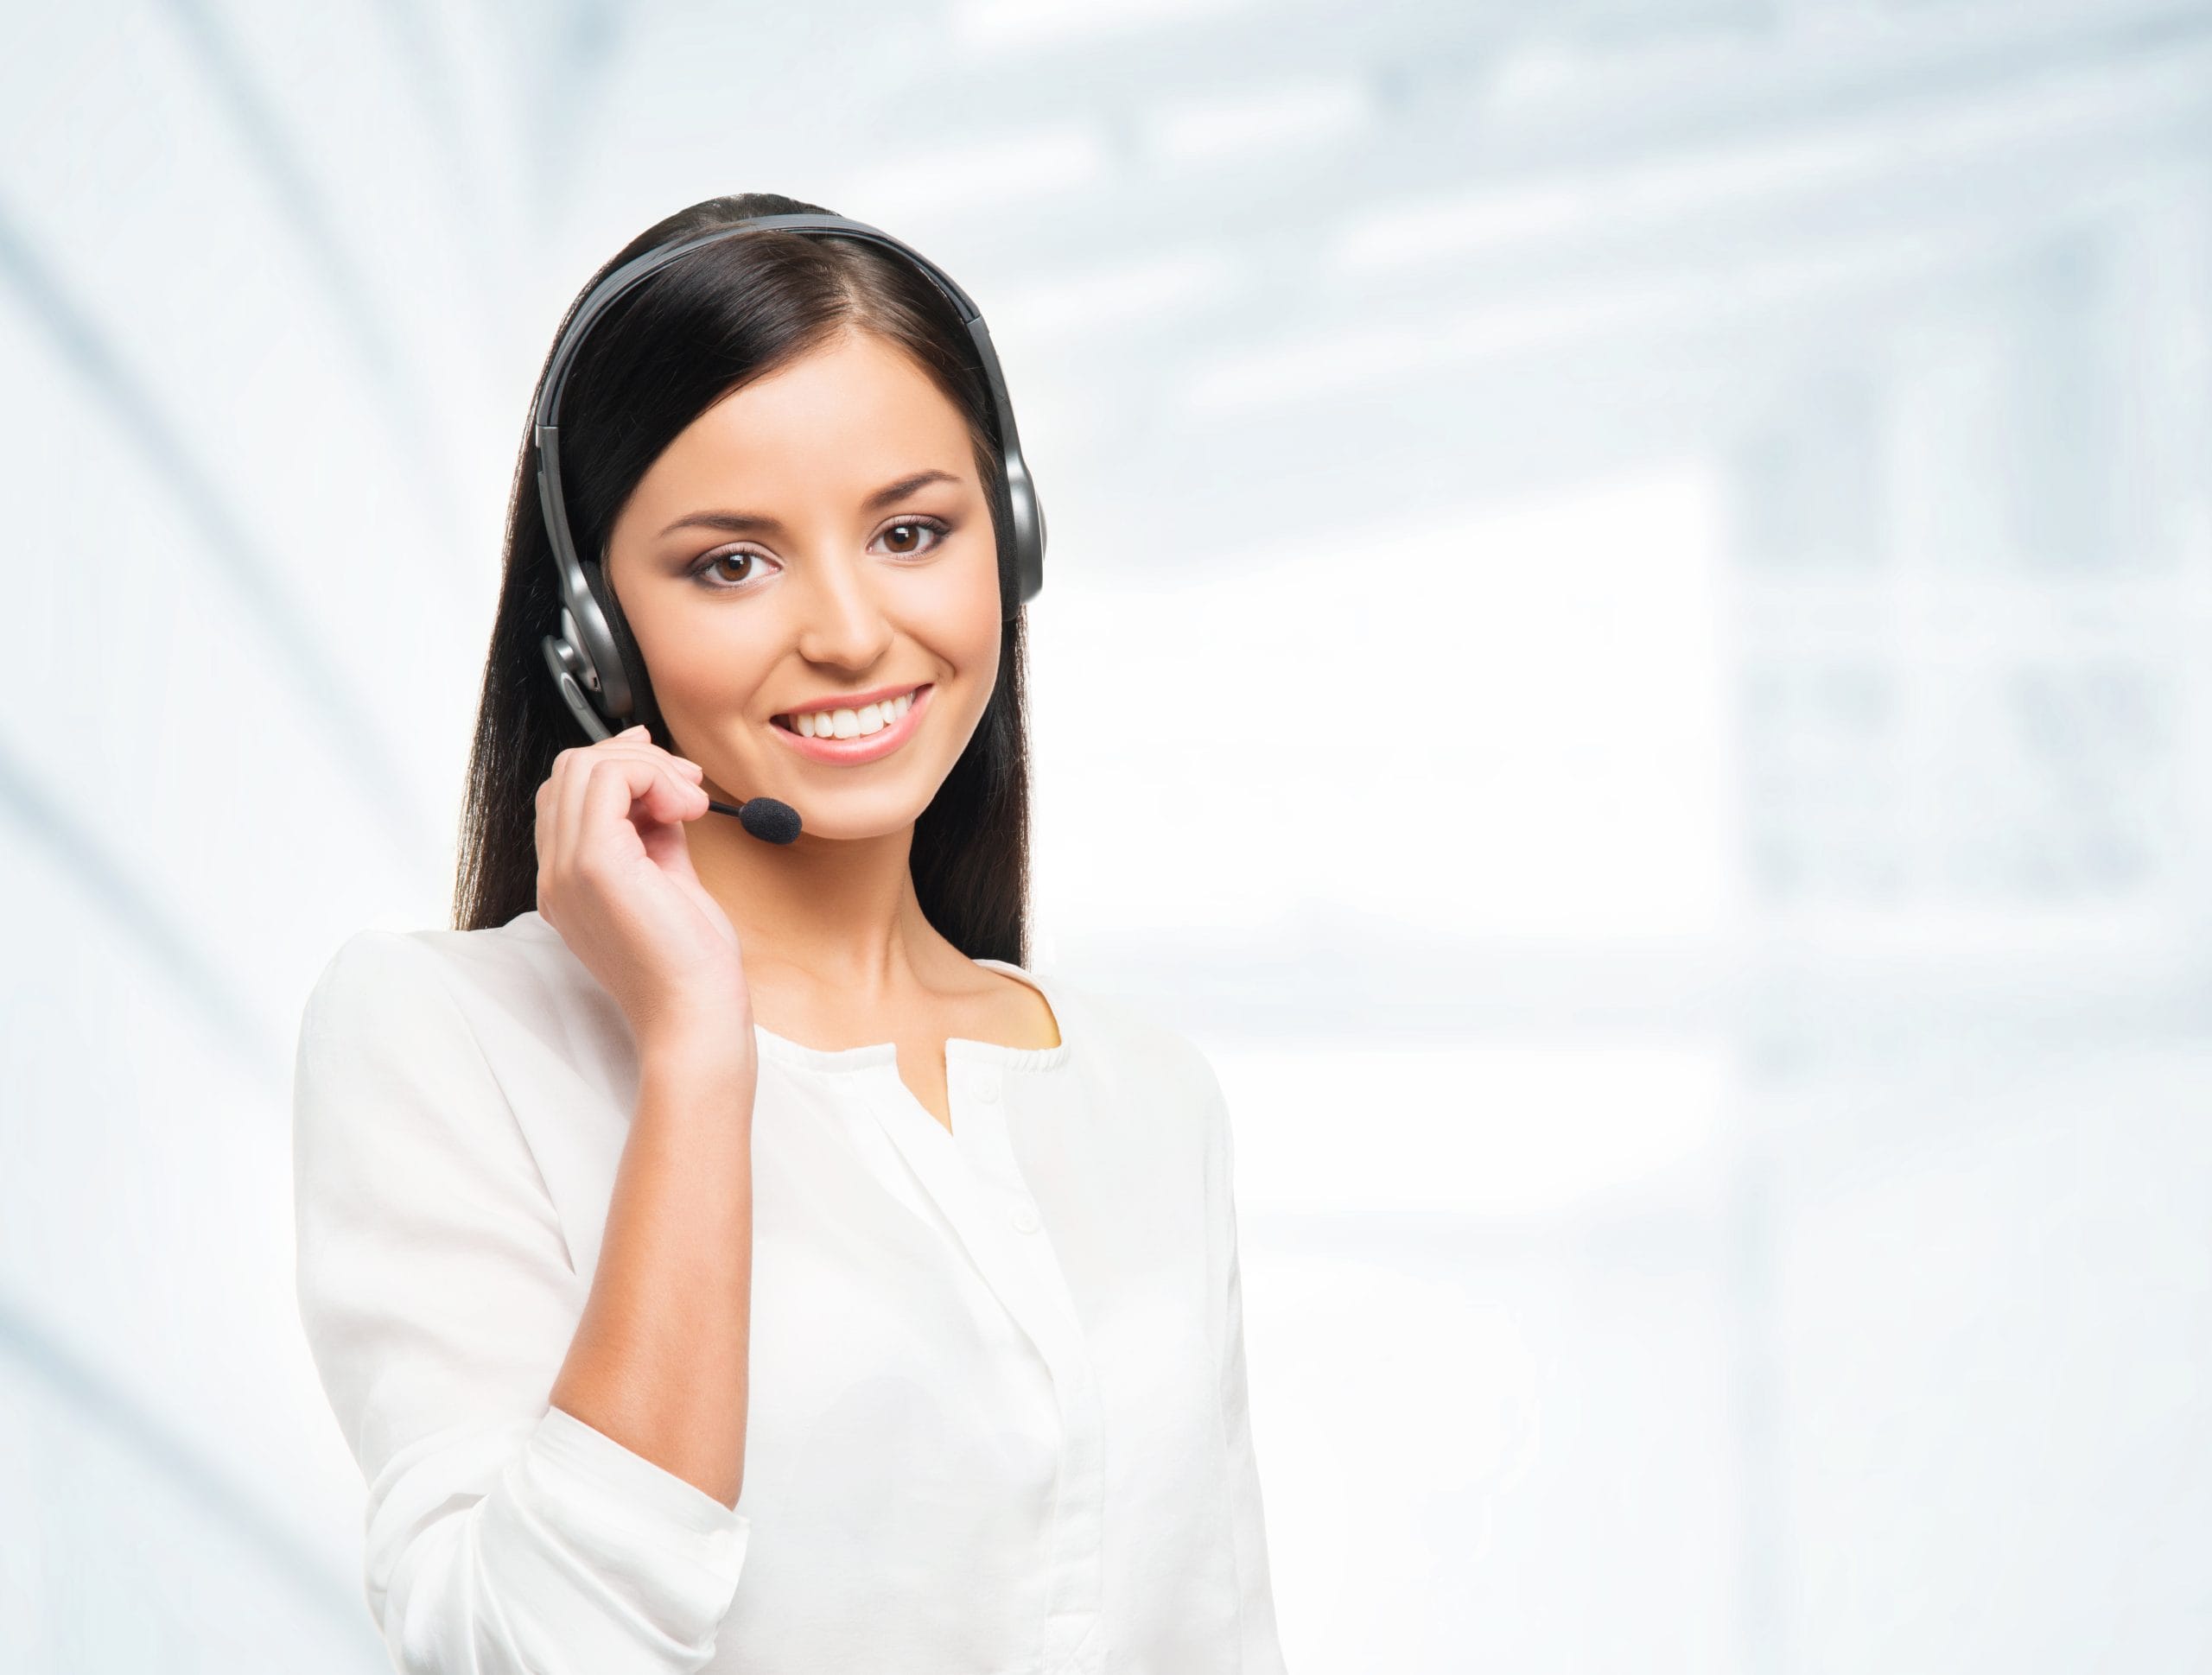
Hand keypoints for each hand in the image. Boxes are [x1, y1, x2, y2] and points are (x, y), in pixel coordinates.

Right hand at [534, 724, 750, 1052]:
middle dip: (637, 760)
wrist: (694, 1015)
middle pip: (570, 770)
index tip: (673, 776)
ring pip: (584, 765)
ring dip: (649, 765)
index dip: (621, 767)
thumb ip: (655, 832)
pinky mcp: (595, 864)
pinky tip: (685, 809)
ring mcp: (567, 869)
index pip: (568, 793)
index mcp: (569, 880)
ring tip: (690, 802)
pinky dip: (653, 776)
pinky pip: (608, 779)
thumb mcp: (669, 880)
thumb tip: (663, 785)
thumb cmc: (690, 964)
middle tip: (689, 787)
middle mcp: (556, 874)